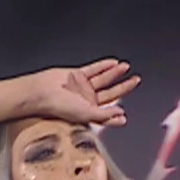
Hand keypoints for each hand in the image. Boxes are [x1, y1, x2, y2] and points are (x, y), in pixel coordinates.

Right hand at [25, 59, 140, 127]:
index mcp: (88, 112)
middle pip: (109, 93)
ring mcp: (83, 86)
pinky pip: (94, 69)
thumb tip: (122, 116)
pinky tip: (113, 63)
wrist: (43, 91)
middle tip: (136, 81)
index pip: (107, 112)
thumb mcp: (87, 114)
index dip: (116, 112)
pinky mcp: (77, 74)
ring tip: (126, 67)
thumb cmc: (60, 107)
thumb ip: (105, 115)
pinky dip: (103, 65)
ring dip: (115, 73)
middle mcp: (87, 99)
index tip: (126, 114)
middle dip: (123, 87)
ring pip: (103, 79)